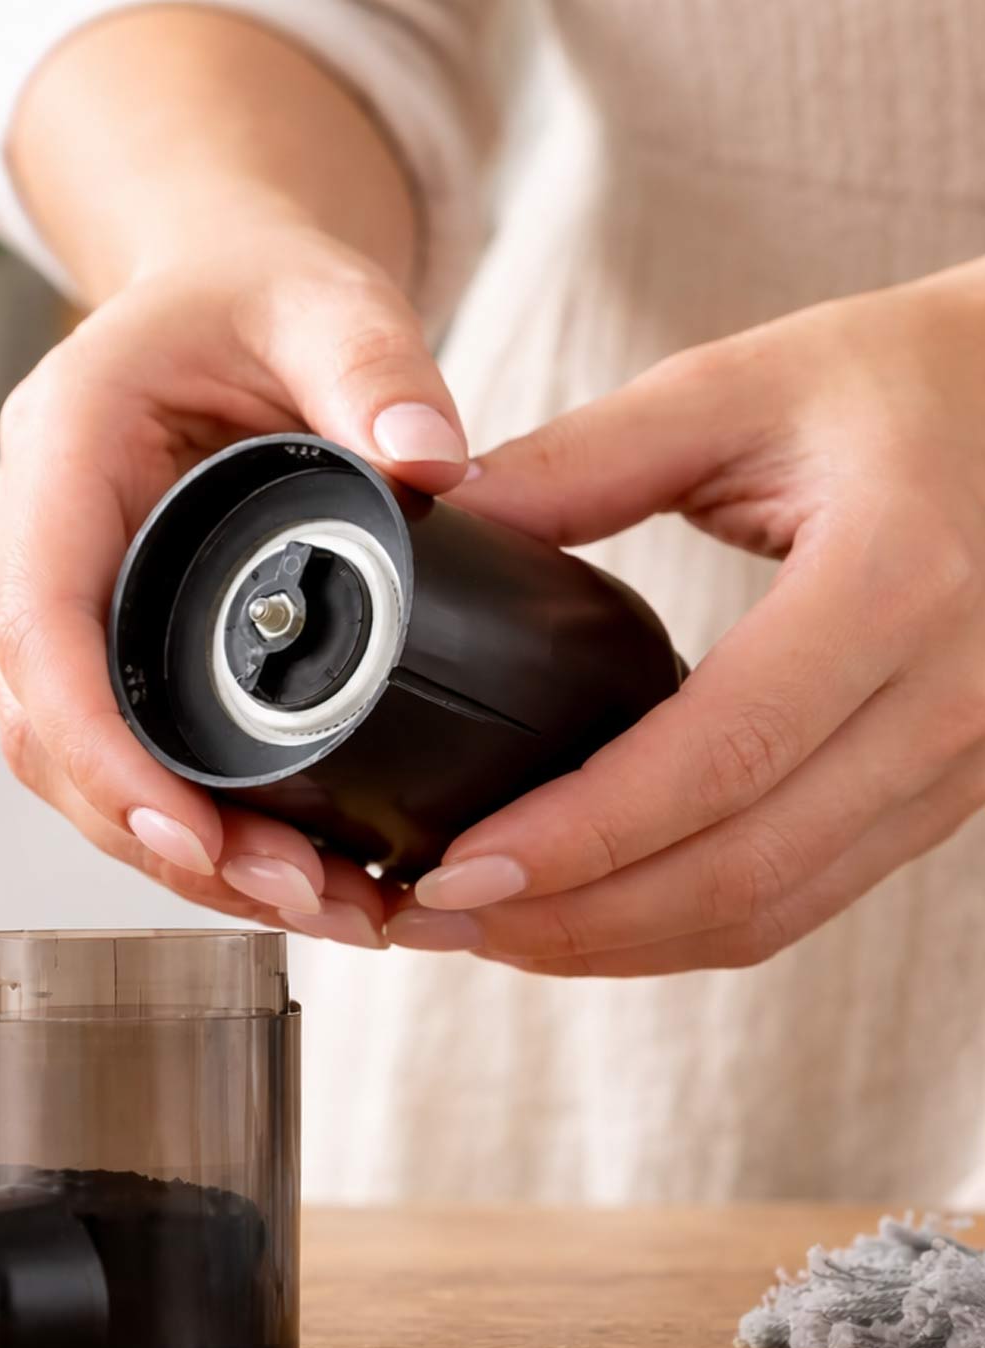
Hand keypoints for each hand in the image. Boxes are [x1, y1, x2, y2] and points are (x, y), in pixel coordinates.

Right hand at [0, 226, 468, 947]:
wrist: (224, 304)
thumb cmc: (251, 292)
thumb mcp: (318, 297)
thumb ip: (371, 364)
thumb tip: (436, 459)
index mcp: (61, 460)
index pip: (43, 632)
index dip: (103, 751)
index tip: (190, 833)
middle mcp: (43, 547)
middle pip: (55, 736)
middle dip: (165, 838)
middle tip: (301, 898)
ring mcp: (75, 604)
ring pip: (85, 769)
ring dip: (189, 858)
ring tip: (325, 908)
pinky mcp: (120, 645)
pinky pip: (129, 757)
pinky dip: (203, 831)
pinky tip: (297, 872)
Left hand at [390, 265, 984, 973]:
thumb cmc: (903, 381)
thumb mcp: (736, 389)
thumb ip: (581, 460)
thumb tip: (439, 512)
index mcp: (894, 584)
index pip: (716, 756)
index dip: (577, 837)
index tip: (456, 870)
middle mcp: (950, 697)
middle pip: (742, 869)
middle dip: (574, 919)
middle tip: (442, 919)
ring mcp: (963, 759)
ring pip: (775, 908)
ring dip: (622, 942)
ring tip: (494, 932)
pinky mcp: (946, 788)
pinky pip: (809, 896)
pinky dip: (690, 924)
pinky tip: (596, 913)